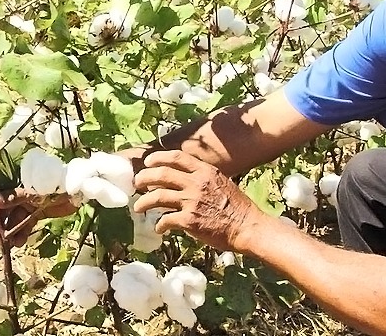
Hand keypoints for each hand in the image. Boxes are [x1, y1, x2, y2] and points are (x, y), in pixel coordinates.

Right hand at [0, 189, 77, 246]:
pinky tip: (18, 243)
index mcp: (17, 185)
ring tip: (7, 243)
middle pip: (4, 210)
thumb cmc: (53, 185)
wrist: (76, 191)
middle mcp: (20, 196)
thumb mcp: (32, 191)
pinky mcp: (37, 215)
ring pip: (14, 220)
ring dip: (9, 232)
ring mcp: (29, 206)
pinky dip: (22, 235)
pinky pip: (26, 226)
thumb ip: (13, 197)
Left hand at [133, 150, 263, 252]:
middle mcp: (196, 183)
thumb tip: (182, 177)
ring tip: (138, 207)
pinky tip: (159, 228)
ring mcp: (191, 201)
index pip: (176, 157)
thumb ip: (202, 177)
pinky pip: (166, 219)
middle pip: (161, 174)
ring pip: (157, 196)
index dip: (158, 158)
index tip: (148, 163)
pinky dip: (159, 224)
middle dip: (144, 178)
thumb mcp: (220, 182)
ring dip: (143, 202)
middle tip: (137, 184)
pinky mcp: (189, 220)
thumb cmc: (236, 206)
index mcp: (205, 171)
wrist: (247, 227)